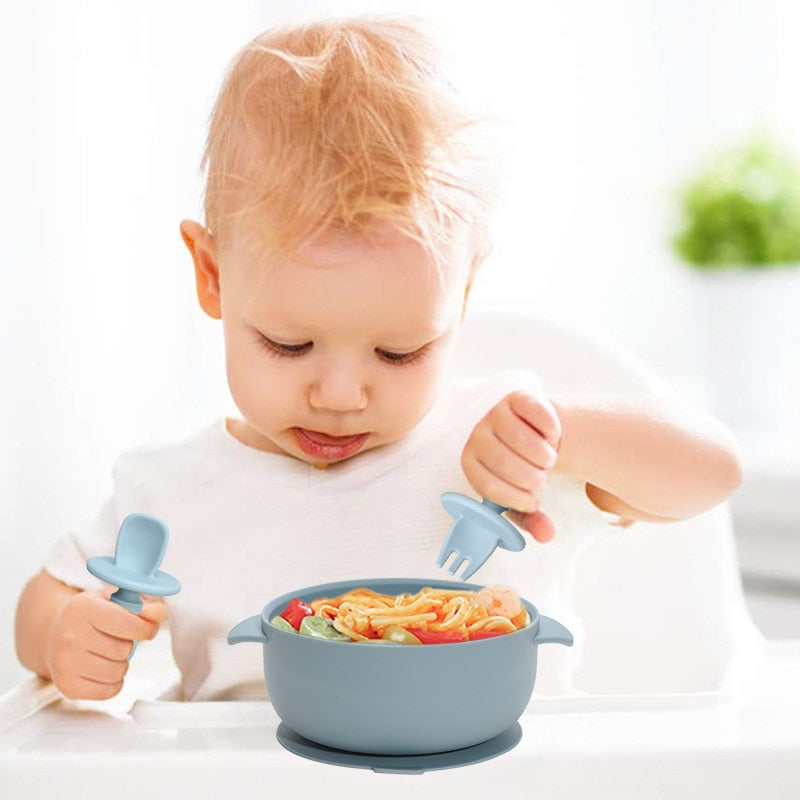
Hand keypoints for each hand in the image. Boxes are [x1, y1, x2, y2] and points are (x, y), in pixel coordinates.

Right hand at [46, 590, 166, 699]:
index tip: (148, 628)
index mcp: (84, 608)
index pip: (126, 623)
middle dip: (129, 644)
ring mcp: (65, 663)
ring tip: (108, 653)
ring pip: (118, 671)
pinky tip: (103, 667)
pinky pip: (109, 691)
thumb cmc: (87, 615)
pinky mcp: (67, 686)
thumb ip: (142, 606)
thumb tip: (160, 613)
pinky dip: (113, 682)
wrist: (53, 634)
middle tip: (116, 638)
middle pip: (124, 649)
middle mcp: (70, 635)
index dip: (146, 627)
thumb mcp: (113, 600)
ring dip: (121, 663)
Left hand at [461, 390, 561, 542]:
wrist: (538, 437)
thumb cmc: (525, 471)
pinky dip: (551, 430)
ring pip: (523, 440)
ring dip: (544, 456)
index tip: (532, 501)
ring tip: (547, 460)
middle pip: (506, 464)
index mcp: (470, 463)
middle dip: (533, 478)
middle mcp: (477, 436)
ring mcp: (495, 414)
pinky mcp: (516, 398)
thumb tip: (547, 535)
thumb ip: (533, 520)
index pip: (488, 486)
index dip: (516, 498)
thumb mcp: (525, 497)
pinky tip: (552, 436)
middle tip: (541, 477)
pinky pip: (537, 414)